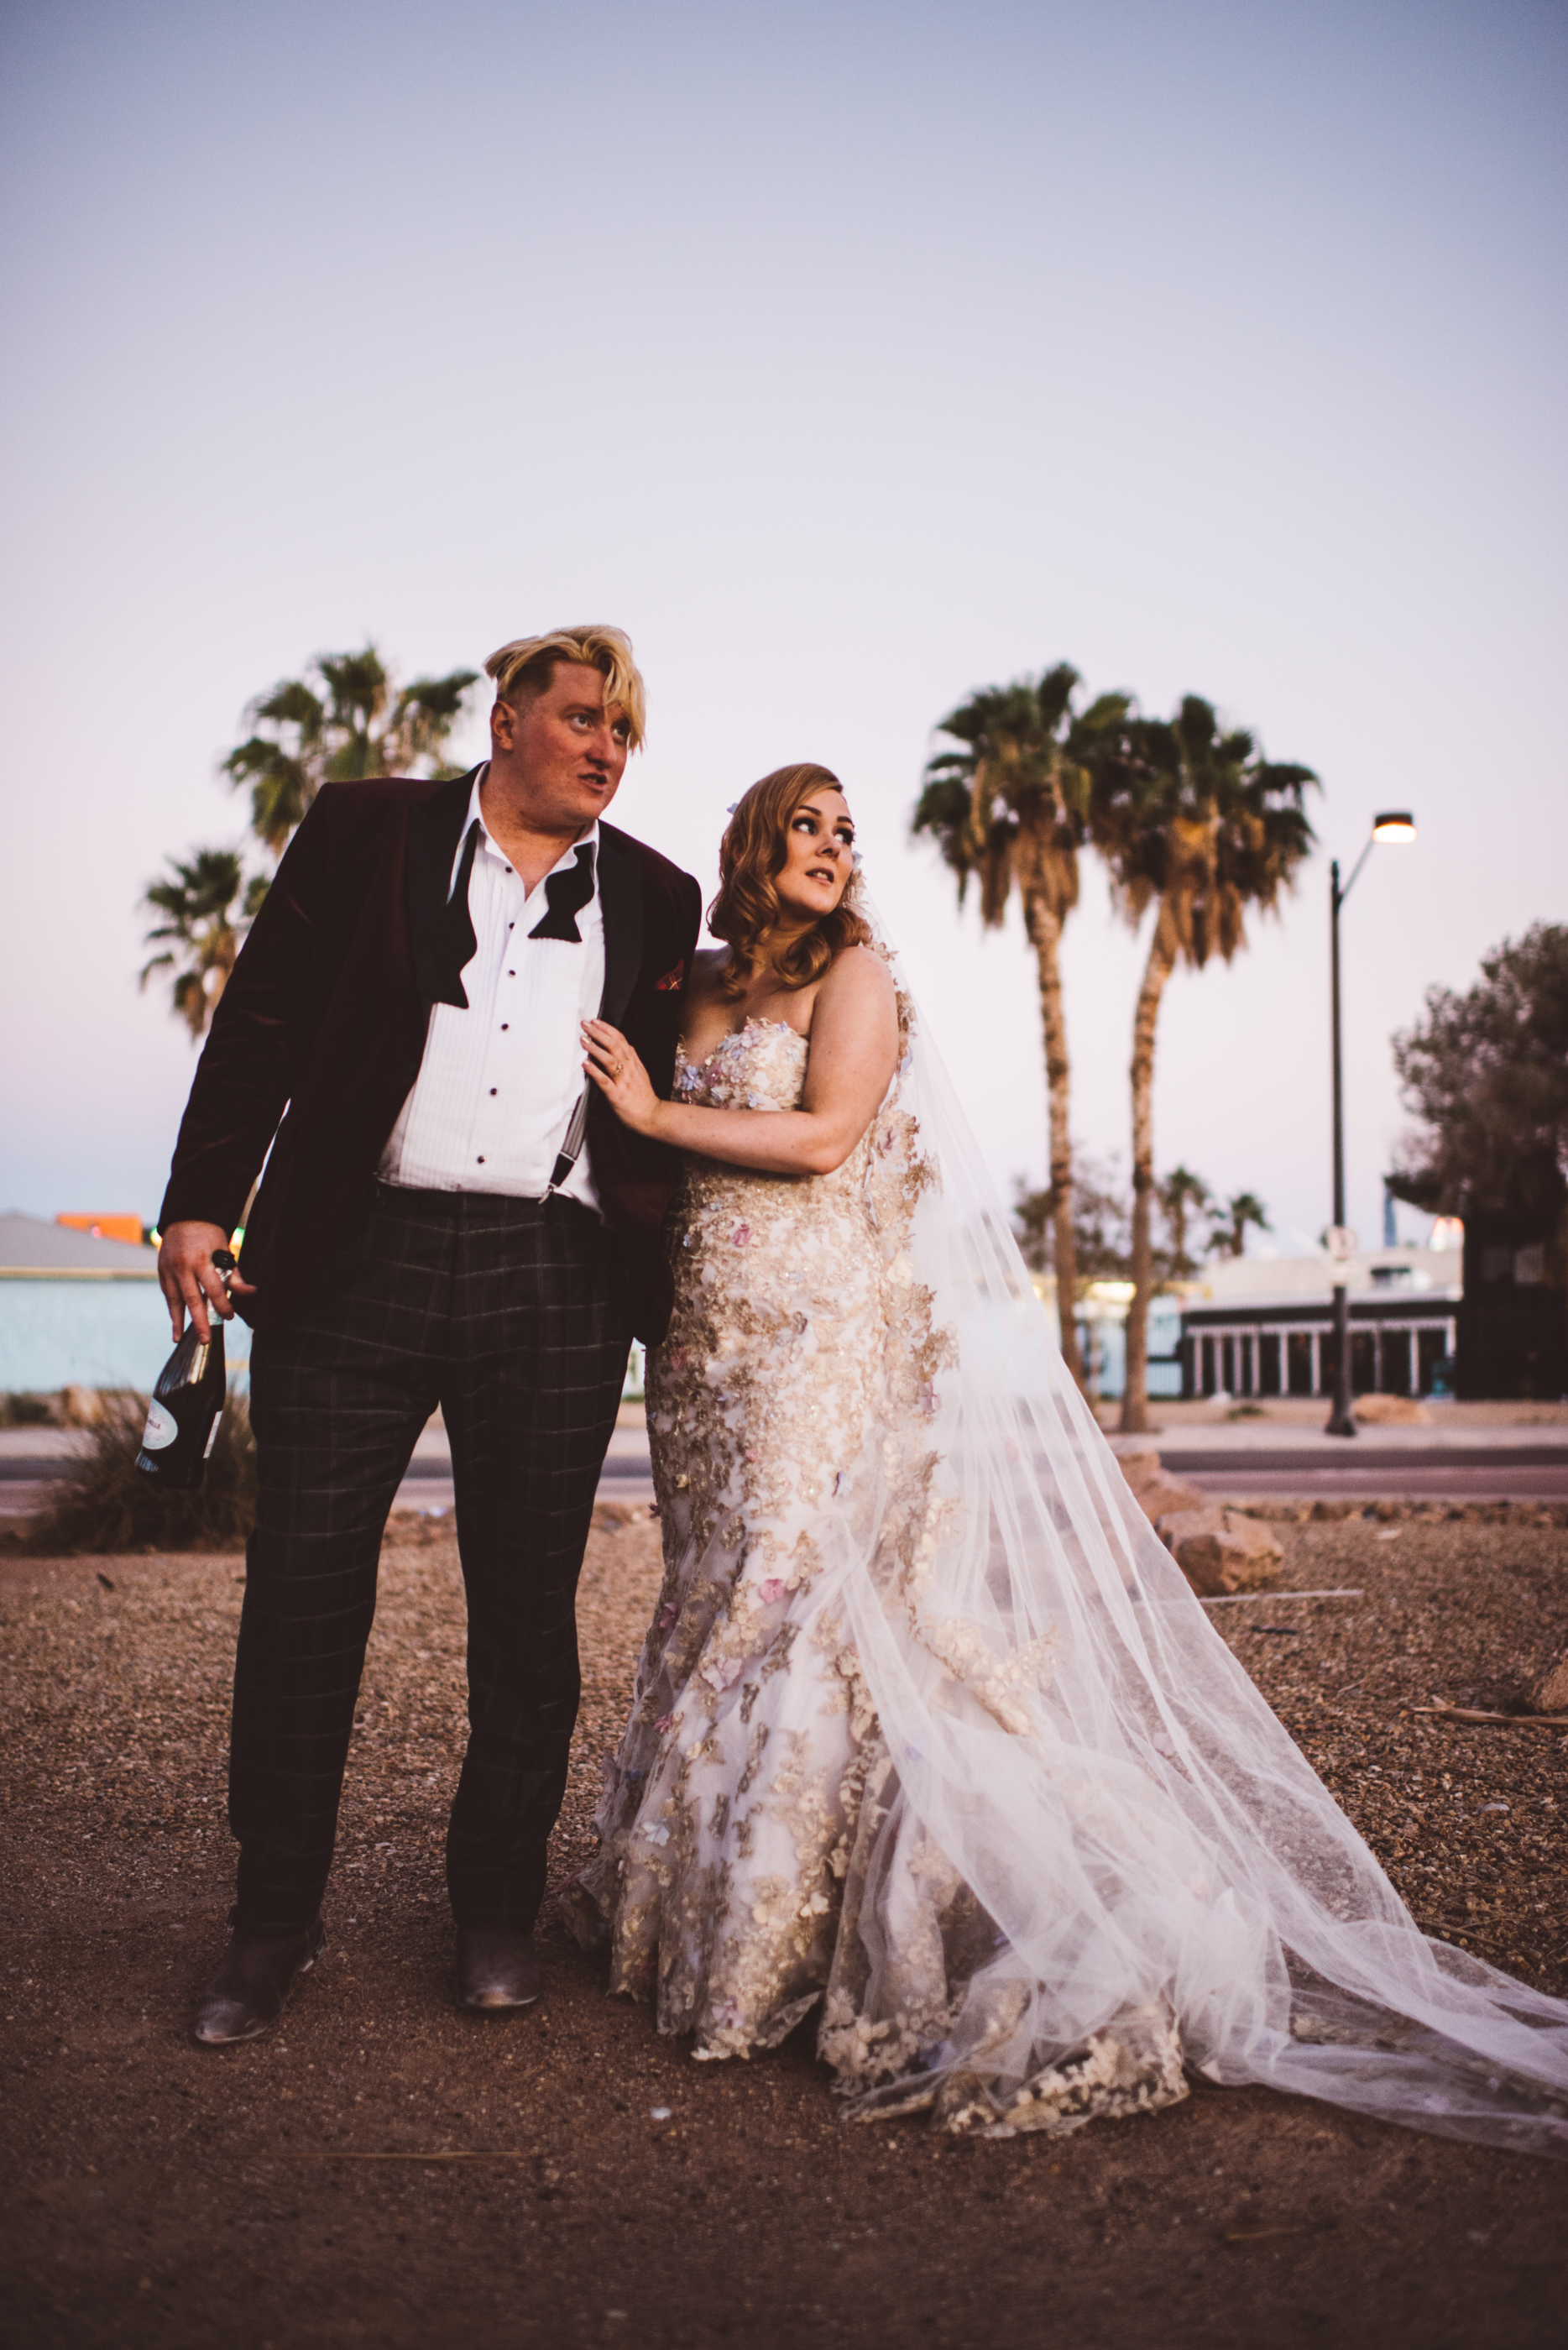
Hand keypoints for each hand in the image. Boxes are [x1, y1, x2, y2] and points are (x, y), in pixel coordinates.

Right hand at [157, 1220, 256, 1342]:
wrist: (184, 1217)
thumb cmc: (208, 1234)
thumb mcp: (224, 1249)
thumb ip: (234, 1274)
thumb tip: (251, 1292)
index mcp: (201, 1260)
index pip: (213, 1289)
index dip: (222, 1305)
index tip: (230, 1317)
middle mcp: (182, 1266)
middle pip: (192, 1299)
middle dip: (199, 1321)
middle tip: (206, 1339)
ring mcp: (169, 1270)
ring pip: (175, 1300)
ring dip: (178, 1321)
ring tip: (180, 1339)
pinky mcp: (161, 1272)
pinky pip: (167, 1295)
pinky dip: (172, 1310)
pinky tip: (175, 1325)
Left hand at [581, 1020, 661, 1136]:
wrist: (651, 1116)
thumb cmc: (643, 1096)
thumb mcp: (640, 1072)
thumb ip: (631, 1059)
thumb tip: (623, 1045)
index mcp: (634, 1062)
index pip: (621, 1040)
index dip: (607, 1029)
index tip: (596, 1021)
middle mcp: (629, 1069)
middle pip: (614, 1045)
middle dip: (599, 1033)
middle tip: (585, 1024)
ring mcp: (623, 1082)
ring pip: (609, 1060)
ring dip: (595, 1048)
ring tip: (583, 1040)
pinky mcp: (617, 1095)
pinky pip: (605, 1081)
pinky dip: (595, 1071)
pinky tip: (585, 1064)